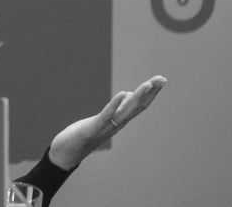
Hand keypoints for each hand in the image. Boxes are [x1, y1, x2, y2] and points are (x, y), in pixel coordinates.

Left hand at [48, 75, 166, 169]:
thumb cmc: (86, 133)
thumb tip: (128, 95)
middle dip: (150, 92)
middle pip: (137, 106)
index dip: (151, 93)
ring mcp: (107, 126)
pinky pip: (108, 115)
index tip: (161, 80)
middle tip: (162, 79)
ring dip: (138, 97)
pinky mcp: (94, 127)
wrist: (69, 151)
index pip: (139, 105)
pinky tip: (123, 93)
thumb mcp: (103, 118)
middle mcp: (117, 123)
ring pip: (126, 111)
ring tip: (148, 83)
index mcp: (120, 120)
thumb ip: (117, 108)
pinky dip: (116, 104)